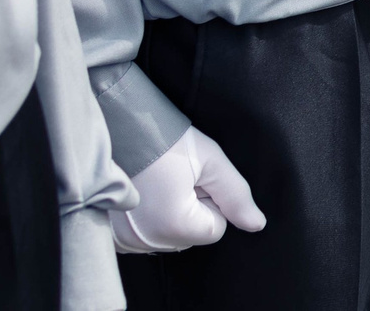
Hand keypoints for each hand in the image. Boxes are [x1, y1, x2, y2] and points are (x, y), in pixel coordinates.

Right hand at [112, 127, 264, 252]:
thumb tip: (257, 225)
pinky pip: (145, 236)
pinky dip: (148, 218)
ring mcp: (126, 242)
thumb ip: (236, 196)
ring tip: (157, 182)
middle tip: (174, 177)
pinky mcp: (112, 237)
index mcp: (174, 227)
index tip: (194, 177)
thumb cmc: (164, 139)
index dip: (211, 199)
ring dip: (169, 213)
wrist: (117, 126)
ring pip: (168, 236)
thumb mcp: (211, 160)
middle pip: (191, 235)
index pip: (215, 228)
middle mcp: (147, 242)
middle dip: (190, 208)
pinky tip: (143, 192)